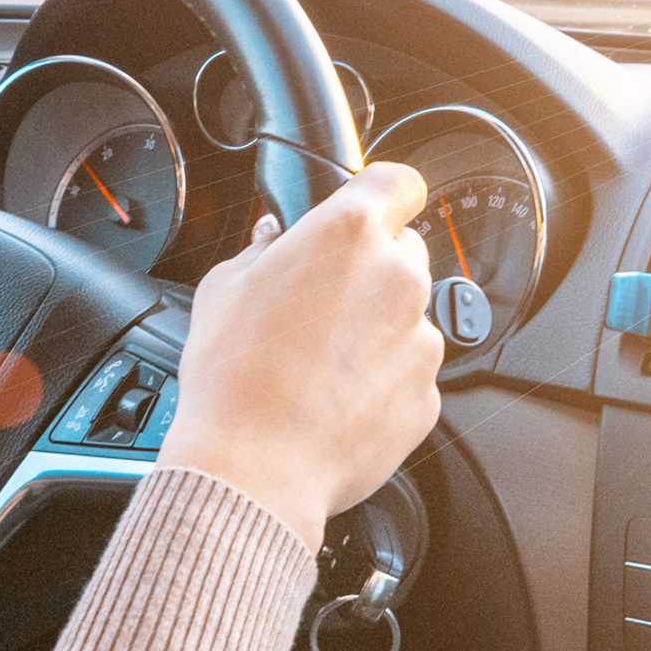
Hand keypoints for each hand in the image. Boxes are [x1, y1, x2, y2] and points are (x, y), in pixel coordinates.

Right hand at [160, 162, 444, 547]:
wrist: (254, 468)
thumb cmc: (234, 379)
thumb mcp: (223, 289)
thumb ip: (260, 249)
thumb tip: (272, 240)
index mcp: (349, 234)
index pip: (398, 182)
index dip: (382, 194)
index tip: (368, 208)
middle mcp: (398, 279)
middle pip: (403, 251)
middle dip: (368, 268)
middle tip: (319, 300)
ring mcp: (420, 339)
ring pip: (407, 315)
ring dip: (375, 327)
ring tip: (318, 362)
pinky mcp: (427, 393)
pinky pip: (408, 371)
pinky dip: (382, 379)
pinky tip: (334, 398)